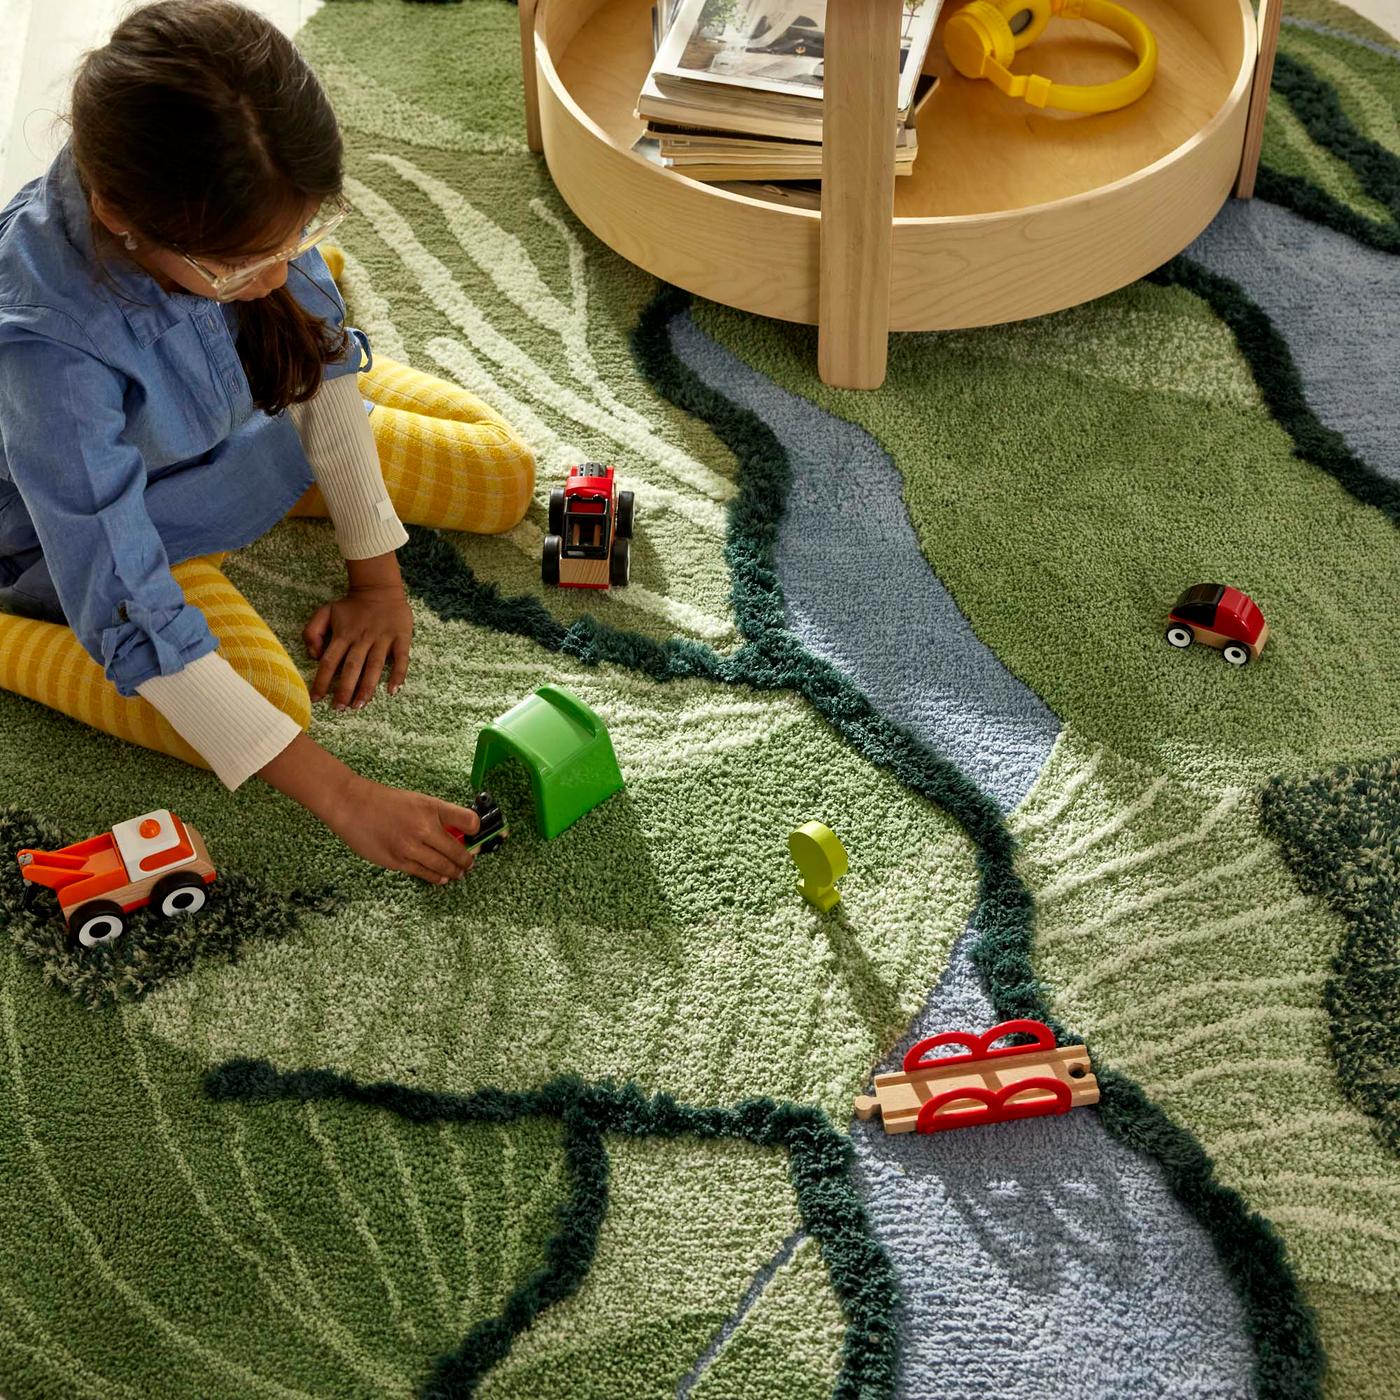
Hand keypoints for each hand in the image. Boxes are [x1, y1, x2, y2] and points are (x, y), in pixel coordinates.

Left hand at [304, 582, 412, 709]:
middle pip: (352, 668)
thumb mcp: (325, 611)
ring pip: (374, 666)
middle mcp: (362, 639)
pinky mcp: (400, 637)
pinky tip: (393, 691)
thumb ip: (312, 631)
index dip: (322, 681)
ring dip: (367, 687)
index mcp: (343, 635)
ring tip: (360, 705)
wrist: (380, 589)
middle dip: (345, 690)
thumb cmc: (351, 605)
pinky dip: (398, 674)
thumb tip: (314, 655)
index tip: (316, 699)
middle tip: (340, 708)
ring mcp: (383, 639)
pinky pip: (401, 659)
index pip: (329, 662)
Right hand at [326, 777, 481, 883]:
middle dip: (467, 859)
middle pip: (457, 850)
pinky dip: (435, 877)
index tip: (477, 836)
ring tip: (459, 873)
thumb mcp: (417, 800)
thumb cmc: (384, 801)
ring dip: (454, 872)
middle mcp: (424, 828)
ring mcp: (411, 847)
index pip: (468, 820)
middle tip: (470, 863)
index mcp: (431, 808)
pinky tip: (441, 878)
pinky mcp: (397, 861)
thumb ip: (437, 815)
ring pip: (442, 866)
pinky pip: (423, 873)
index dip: (477, 829)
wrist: (351, 806)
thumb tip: (456, 831)